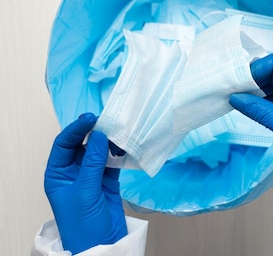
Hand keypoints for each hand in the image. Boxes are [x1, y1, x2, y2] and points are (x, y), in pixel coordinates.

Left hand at [44, 113, 126, 253]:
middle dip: (94, 132)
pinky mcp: (108, 180)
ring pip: (99, 150)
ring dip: (109, 141)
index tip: (90, 118)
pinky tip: (126, 145)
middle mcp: (73, 172)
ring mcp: (91, 175)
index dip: (76, 129)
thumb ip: (93, 163)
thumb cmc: (83, 224)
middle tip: (107, 120)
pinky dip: (119, 152)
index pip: (64, 144)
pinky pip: (112, 160)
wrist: (101, 245)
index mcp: (58, 174)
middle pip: (82, 144)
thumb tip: (99, 136)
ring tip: (120, 131)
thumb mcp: (85, 191)